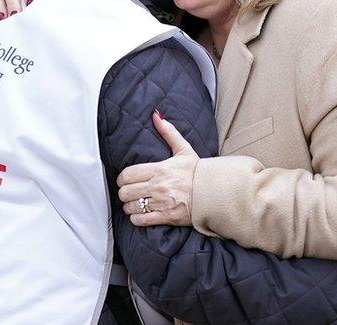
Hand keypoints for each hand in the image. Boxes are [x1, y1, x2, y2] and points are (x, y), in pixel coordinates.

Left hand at [116, 111, 199, 226]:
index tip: (124, 181)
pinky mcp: (166, 217)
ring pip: (131, 206)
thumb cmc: (197, 172)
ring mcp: (162, 203)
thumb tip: (156, 115)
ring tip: (134, 203)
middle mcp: (158, 186)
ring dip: (129, 206)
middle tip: (129, 192)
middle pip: (125, 192)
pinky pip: (141, 220)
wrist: (214, 192)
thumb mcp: (183, 149)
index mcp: (160, 169)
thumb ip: (168, 132)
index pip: (127, 174)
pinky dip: (136, 218)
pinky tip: (140, 214)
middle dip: (124, 193)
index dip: (121, 179)